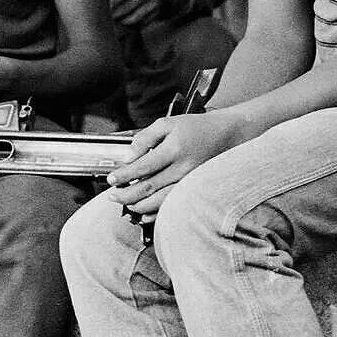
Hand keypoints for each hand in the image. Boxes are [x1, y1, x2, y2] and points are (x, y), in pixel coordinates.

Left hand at [102, 110, 247, 219]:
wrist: (225, 136)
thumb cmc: (195, 128)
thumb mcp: (167, 124)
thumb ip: (145, 138)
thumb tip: (128, 156)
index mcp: (174, 150)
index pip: (143, 167)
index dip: (124, 175)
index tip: (111, 179)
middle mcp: (183, 169)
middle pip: (149, 188)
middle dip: (126, 195)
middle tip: (112, 195)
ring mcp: (189, 182)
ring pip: (160, 202)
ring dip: (139, 205)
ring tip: (125, 202)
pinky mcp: (194, 191)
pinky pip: (173, 206)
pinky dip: (156, 212)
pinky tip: (144, 211)